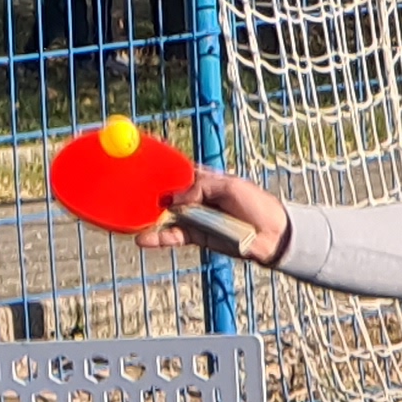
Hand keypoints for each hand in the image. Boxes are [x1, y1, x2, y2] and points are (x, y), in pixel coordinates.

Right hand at [142, 170, 291, 263]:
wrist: (273, 235)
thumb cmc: (256, 204)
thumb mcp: (229, 187)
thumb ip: (200, 188)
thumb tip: (174, 201)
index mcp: (204, 178)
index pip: (177, 170)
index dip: (160, 167)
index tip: (140, 162)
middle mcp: (195, 197)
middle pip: (166, 195)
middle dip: (148, 196)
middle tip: (127, 197)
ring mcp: (194, 217)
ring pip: (165, 217)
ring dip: (148, 219)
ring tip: (131, 222)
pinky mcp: (196, 237)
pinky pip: (173, 237)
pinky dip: (158, 238)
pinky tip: (144, 239)